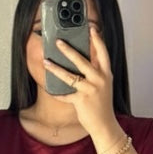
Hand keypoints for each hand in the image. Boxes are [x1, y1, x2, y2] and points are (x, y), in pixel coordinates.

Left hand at [43, 25, 117, 141]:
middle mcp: (99, 80)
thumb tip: (80, 59)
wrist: (105, 124)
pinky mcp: (81, 101)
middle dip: (69, 50)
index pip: (103, 52)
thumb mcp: (103, 85)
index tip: (91, 28)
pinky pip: (65, 95)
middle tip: (58, 41)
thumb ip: (96, 72)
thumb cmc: (102, 104)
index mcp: (106, 74)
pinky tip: (49, 89)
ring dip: (56, 68)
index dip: (97, 39)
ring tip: (46, 61)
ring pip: (70, 76)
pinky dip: (56, 93)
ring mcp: (90, 90)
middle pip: (82, 61)